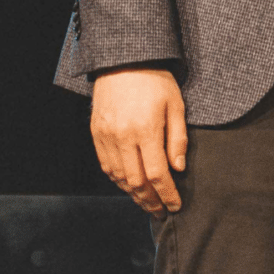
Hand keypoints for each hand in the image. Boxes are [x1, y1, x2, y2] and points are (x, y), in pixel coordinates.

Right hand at [91, 67, 187, 215]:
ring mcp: (106, 137)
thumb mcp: (175, 105)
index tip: (175, 206)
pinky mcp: (96, 134)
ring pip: (118, 177)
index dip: (167, 194)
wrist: (122, 62)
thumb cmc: (155, 81)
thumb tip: (178, 169)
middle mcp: (122, 137)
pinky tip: (129, 187)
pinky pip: (106, 166)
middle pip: (135, 181)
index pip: (157, 174)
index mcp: (145, 130)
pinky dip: (118, 181)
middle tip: (162, 212)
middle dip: (150, 200)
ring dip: (133, 195)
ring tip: (148, 204)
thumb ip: (177, 139)